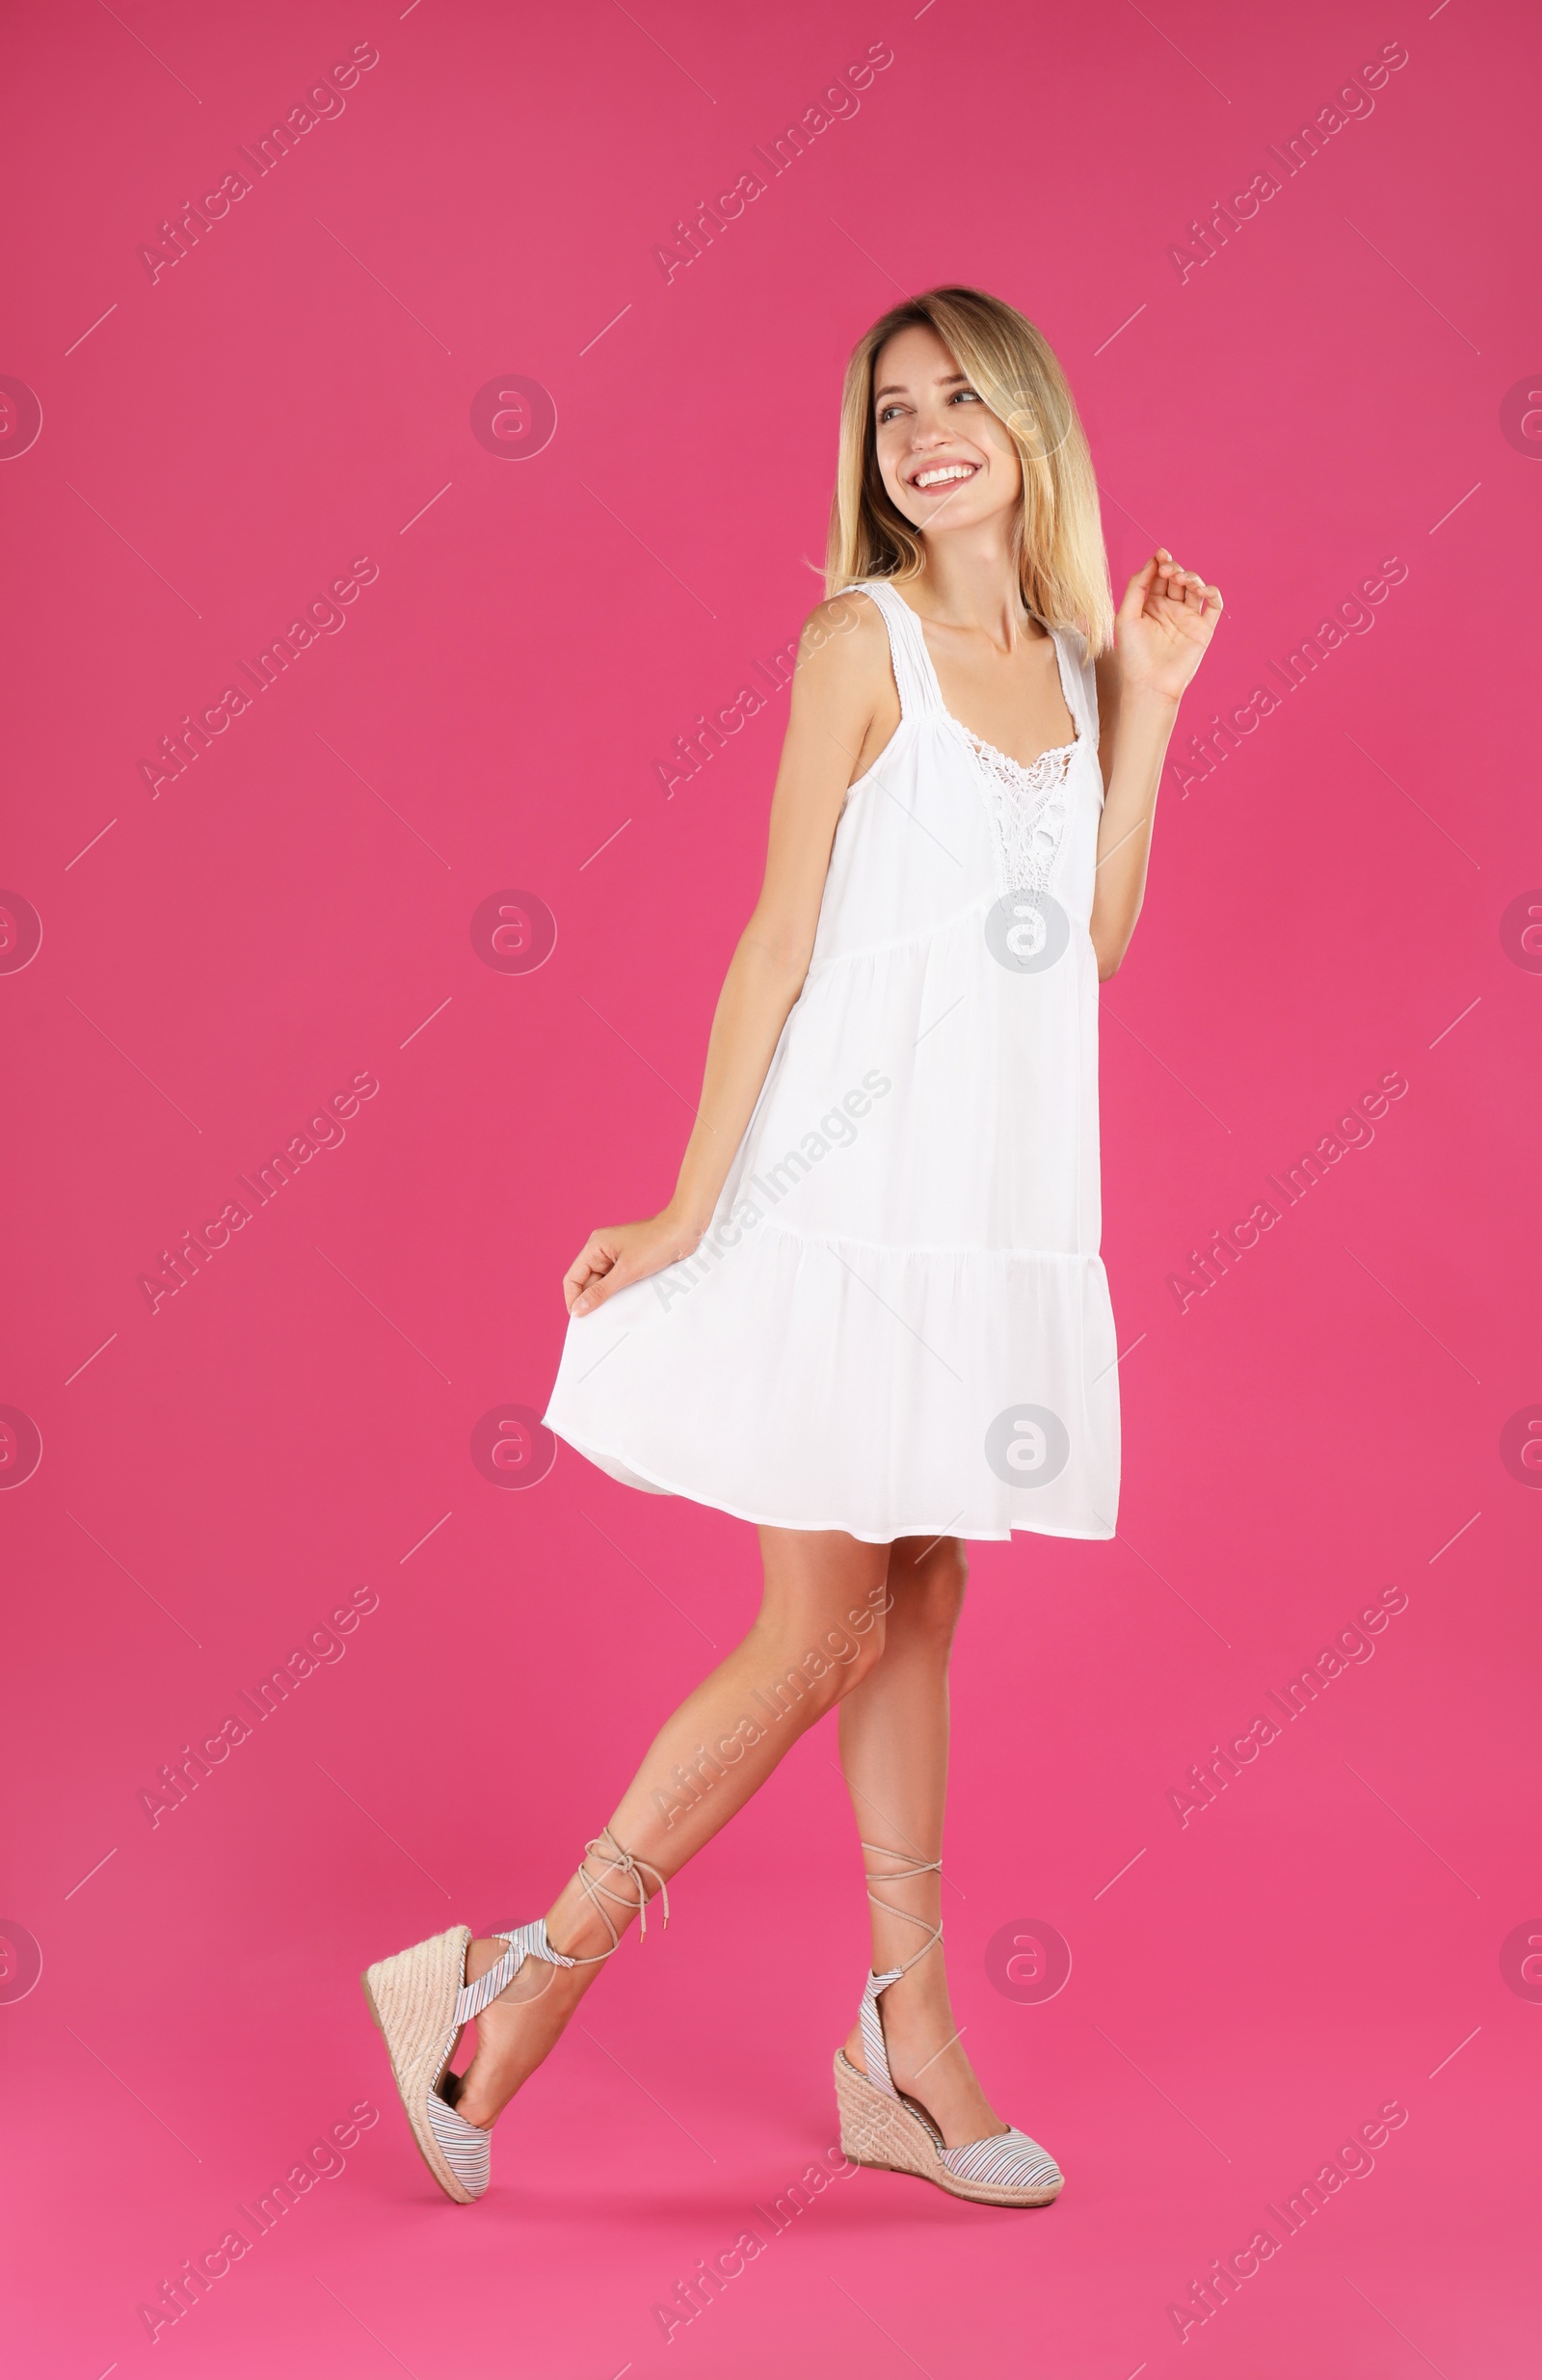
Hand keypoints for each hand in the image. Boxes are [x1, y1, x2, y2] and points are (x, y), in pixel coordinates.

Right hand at [563, 1206, 706, 1315]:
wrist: (684, 1231)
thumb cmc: (657, 1242)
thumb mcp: (626, 1272)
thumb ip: (601, 1292)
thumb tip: (579, 1308)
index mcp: (594, 1246)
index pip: (572, 1278)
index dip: (573, 1299)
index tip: (579, 1317)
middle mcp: (602, 1250)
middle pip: (586, 1282)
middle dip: (592, 1299)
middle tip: (600, 1317)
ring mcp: (616, 1255)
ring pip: (602, 1282)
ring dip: (607, 1295)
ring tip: (617, 1305)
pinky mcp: (629, 1261)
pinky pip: (617, 1280)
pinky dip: (619, 1290)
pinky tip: (627, 1297)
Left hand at [1116, 549, 1223, 705]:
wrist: (1150, 685)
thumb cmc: (1133, 655)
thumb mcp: (1126, 616)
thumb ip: (1136, 586)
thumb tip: (1151, 561)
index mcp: (1150, 606)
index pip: (1158, 576)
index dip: (1161, 561)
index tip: (1161, 554)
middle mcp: (1170, 609)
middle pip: (1177, 578)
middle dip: (1174, 568)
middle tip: (1169, 571)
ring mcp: (1188, 618)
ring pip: (1195, 587)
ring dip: (1192, 577)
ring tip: (1182, 581)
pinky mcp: (1203, 629)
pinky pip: (1214, 605)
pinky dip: (1213, 592)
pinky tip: (1202, 590)